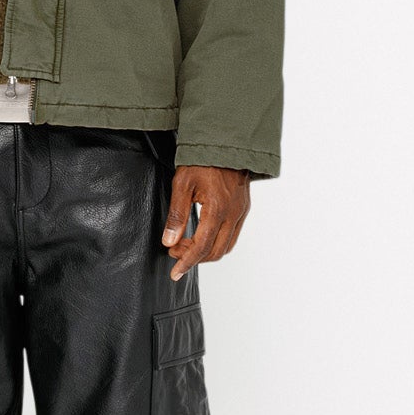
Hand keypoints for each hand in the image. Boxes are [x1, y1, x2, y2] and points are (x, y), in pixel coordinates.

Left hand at [160, 164, 251, 280]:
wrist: (227, 142)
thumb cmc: (203, 159)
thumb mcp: (182, 183)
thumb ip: (176, 215)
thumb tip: (169, 242)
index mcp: (217, 209)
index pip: (201, 247)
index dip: (186, 262)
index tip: (175, 272)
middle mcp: (233, 214)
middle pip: (215, 252)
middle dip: (193, 258)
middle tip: (175, 251)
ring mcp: (241, 212)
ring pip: (226, 246)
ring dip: (206, 252)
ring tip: (186, 244)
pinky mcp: (244, 208)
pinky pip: (233, 235)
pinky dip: (217, 242)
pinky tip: (202, 236)